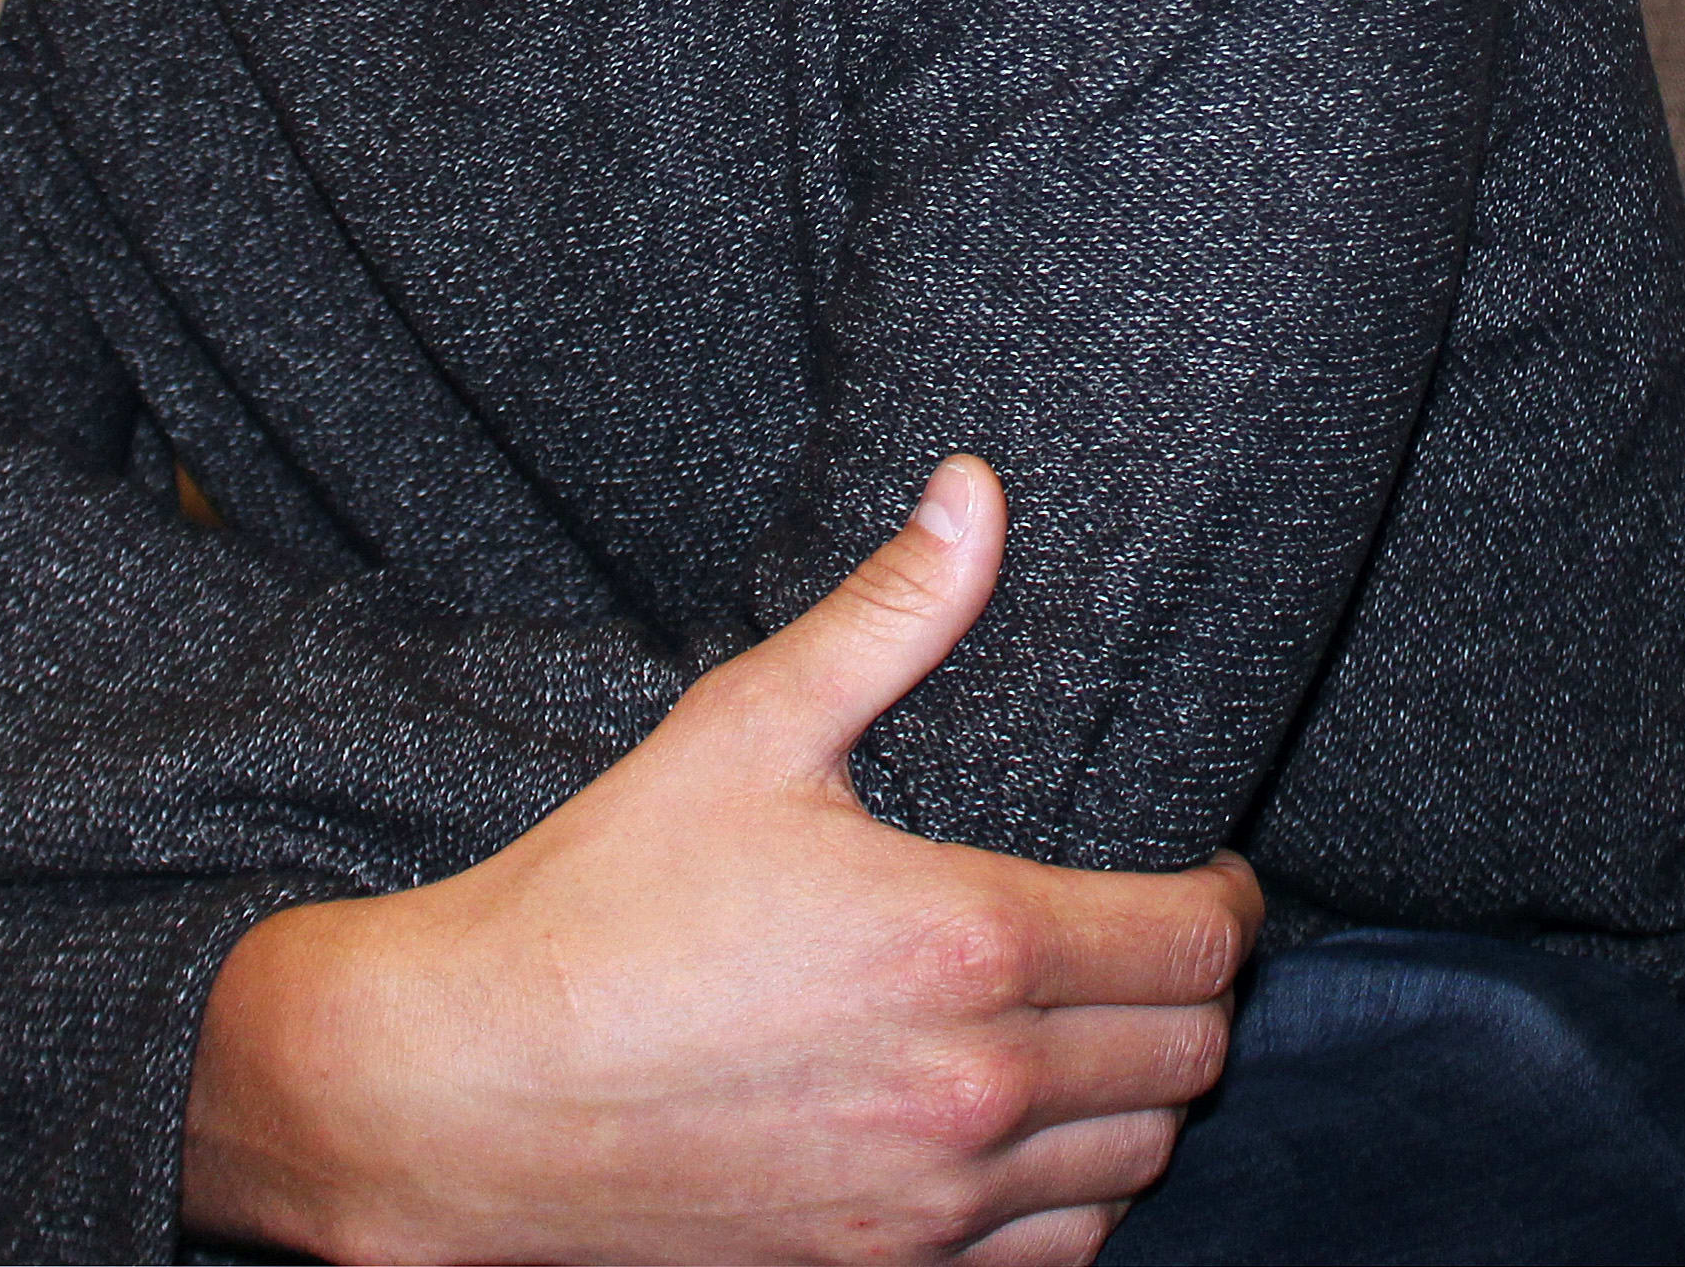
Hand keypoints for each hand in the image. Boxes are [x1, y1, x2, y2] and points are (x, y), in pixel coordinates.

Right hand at [189, 457, 1263, 1266]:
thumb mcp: (744, 728)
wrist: (455, 1094)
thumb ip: (890, 614)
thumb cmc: (593, 904)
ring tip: (1099, 1033)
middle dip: (1195, 992)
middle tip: (1155, 940)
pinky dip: (1072, 1206)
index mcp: (968, 943)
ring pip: (1136, 1169)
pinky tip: (1028, 1143)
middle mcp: (974, 1091)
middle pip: (1189, 1058)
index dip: (1228, 901)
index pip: (1197, 940)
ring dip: (1140, 1100)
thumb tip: (976, 495)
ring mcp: (932, 1209)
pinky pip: (1057, 1262)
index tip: (1207, 874)